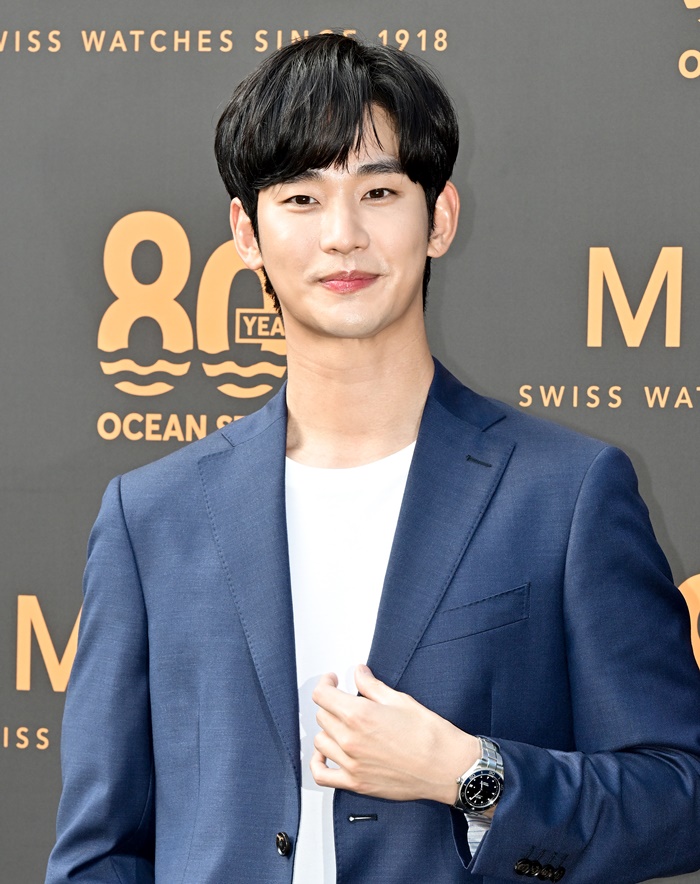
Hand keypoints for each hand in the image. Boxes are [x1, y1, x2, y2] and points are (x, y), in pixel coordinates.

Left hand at [309, 664, 478, 803]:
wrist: (445, 767)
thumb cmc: (429, 734)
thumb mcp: (399, 699)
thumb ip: (371, 685)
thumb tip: (358, 672)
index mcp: (359, 715)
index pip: (322, 695)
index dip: (326, 684)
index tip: (332, 680)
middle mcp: (350, 739)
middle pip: (322, 715)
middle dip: (331, 704)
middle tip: (345, 700)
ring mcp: (351, 763)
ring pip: (320, 740)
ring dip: (328, 729)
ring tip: (342, 724)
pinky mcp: (356, 783)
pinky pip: (322, 774)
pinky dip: (318, 762)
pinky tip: (325, 753)